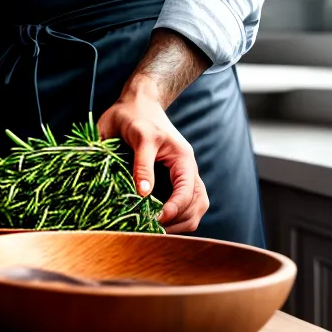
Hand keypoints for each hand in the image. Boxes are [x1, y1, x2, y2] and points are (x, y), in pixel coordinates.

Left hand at [97, 83, 208, 233]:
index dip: (174, 210)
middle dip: (178, 221)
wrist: (137, 102)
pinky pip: (184, 204)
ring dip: (179, 223)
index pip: (188, 193)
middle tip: (152, 229)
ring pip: (194, 209)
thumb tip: (144, 194)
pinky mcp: (173, 180)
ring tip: (155, 229)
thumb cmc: (135, 116)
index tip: (155, 219)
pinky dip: (175, 217)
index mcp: (183, 159)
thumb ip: (142, 164)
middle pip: (196, 206)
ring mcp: (182, 175)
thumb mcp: (138, 136)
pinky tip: (156, 220)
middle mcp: (187, 169)